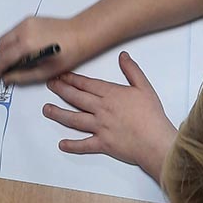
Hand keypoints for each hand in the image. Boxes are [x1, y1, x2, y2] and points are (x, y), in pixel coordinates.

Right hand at [0, 16, 82, 83]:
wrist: (80, 34)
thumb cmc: (68, 54)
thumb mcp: (45, 71)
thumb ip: (22, 76)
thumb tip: (8, 79)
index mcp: (27, 44)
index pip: (4, 57)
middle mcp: (24, 30)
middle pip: (2, 45)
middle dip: (0, 58)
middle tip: (3, 71)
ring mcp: (26, 22)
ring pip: (6, 36)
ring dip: (4, 49)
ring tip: (10, 62)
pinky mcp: (30, 19)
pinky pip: (14, 30)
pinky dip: (12, 41)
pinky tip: (19, 50)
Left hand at [44, 52, 175, 179]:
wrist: (155, 141)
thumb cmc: (151, 115)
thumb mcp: (144, 87)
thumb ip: (132, 70)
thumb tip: (123, 56)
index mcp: (110, 94)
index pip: (86, 84)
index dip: (71, 78)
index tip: (61, 75)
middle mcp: (101, 109)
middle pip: (76, 98)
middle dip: (61, 90)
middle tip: (50, 85)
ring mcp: (100, 127)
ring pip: (74, 119)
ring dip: (59, 114)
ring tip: (46, 110)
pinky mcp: (103, 144)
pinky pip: (84, 145)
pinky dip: (72, 145)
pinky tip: (62, 144)